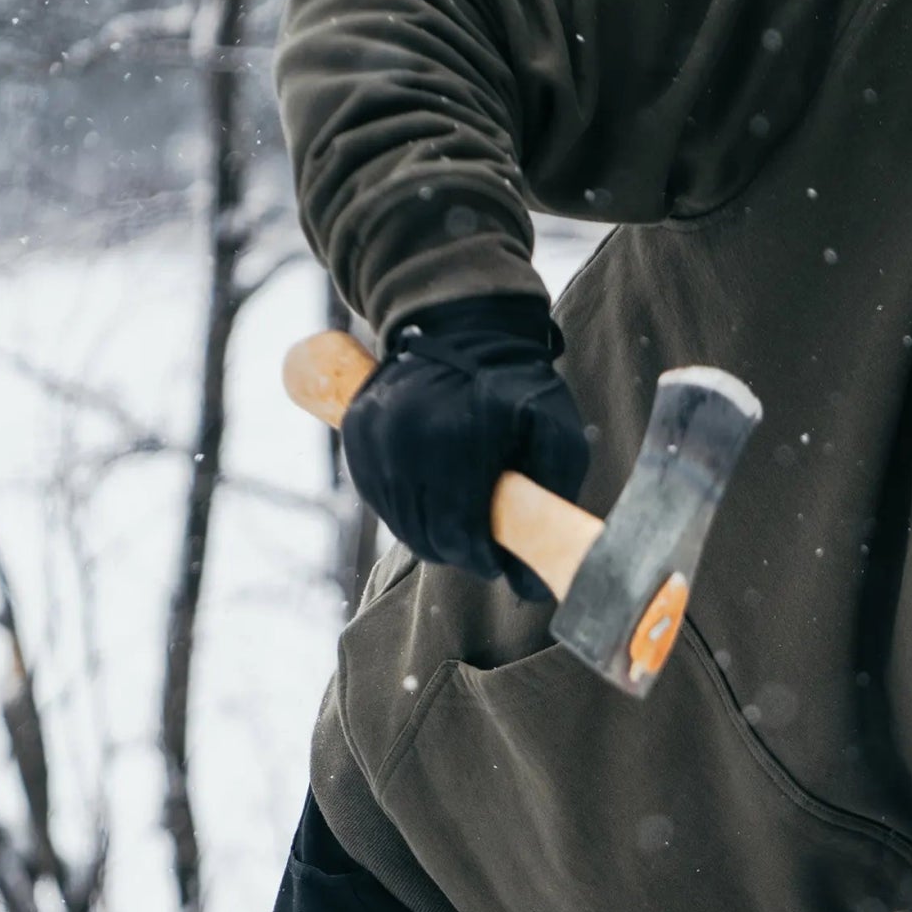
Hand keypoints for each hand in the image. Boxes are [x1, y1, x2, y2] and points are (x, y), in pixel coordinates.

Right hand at [340, 293, 590, 601]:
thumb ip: (550, 498)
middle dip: (459, 550)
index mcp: (460, 436)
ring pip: (400, 520)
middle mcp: (408, 435)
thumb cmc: (519, 385)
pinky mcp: (356, 433)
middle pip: (427, 533)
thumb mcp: (555, 430)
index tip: (499, 563)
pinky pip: (378, 495)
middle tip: (484, 547)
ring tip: (462, 521)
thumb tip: (533, 583)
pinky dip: (405, 508)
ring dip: (431, 533)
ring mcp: (375, 434)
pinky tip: (434, 497)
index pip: (461, 530)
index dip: (481, 557)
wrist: (465, 328)